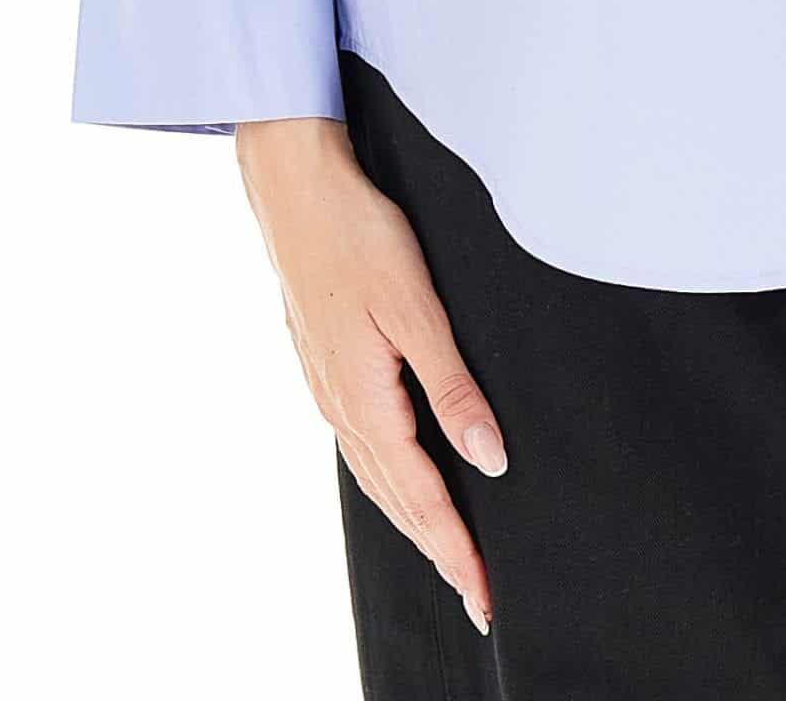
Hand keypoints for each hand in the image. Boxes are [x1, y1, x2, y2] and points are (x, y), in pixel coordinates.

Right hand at [235, 116, 504, 634]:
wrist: (296, 191)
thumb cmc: (358, 237)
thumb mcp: (418, 309)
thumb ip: (454, 389)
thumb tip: (488, 460)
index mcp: (366, 402)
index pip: (421, 497)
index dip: (456, 549)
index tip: (485, 595)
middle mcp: (341, 408)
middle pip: (396, 501)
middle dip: (438, 549)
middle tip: (476, 594)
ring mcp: (328, 390)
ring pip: (377, 477)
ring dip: (414, 519)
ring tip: (448, 553)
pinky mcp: (327, 367)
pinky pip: (363, 446)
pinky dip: (390, 480)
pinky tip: (403, 478)